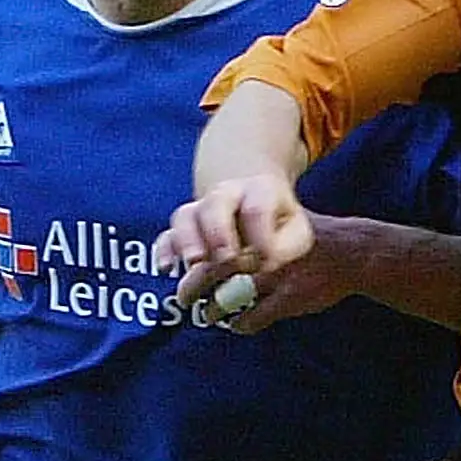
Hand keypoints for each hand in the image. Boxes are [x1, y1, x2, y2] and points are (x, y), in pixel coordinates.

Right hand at [161, 173, 316, 332]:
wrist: (254, 200)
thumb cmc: (277, 224)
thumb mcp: (296, 232)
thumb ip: (286, 249)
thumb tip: (261, 268)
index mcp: (260, 192)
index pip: (257, 209)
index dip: (259, 235)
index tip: (265, 262)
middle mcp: (227, 195)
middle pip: (216, 206)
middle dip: (219, 234)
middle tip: (224, 260)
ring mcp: (201, 209)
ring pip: (186, 216)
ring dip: (188, 241)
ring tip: (194, 264)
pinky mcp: (184, 228)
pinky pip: (167, 235)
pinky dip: (164, 250)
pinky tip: (167, 268)